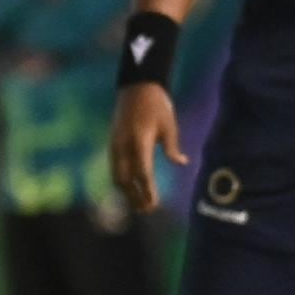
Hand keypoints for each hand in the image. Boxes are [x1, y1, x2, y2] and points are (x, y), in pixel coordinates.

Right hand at [110, 83, 182, 213]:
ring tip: (138, 203)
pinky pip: (114, 167)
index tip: (154, 205)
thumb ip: (172, 147)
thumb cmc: (157, 104)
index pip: (142, 173)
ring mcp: (115, 143)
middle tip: (147, 210)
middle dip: (134, 197)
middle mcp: (123, 145)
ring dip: (126, 191)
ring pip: (116, 175)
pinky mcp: (113, 141)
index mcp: (139, 141)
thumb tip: (181, 163)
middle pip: (125, 179)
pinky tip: (130, 187)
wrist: (136, 84)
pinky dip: (122, 180)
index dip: (148, 192)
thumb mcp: (169, 124)